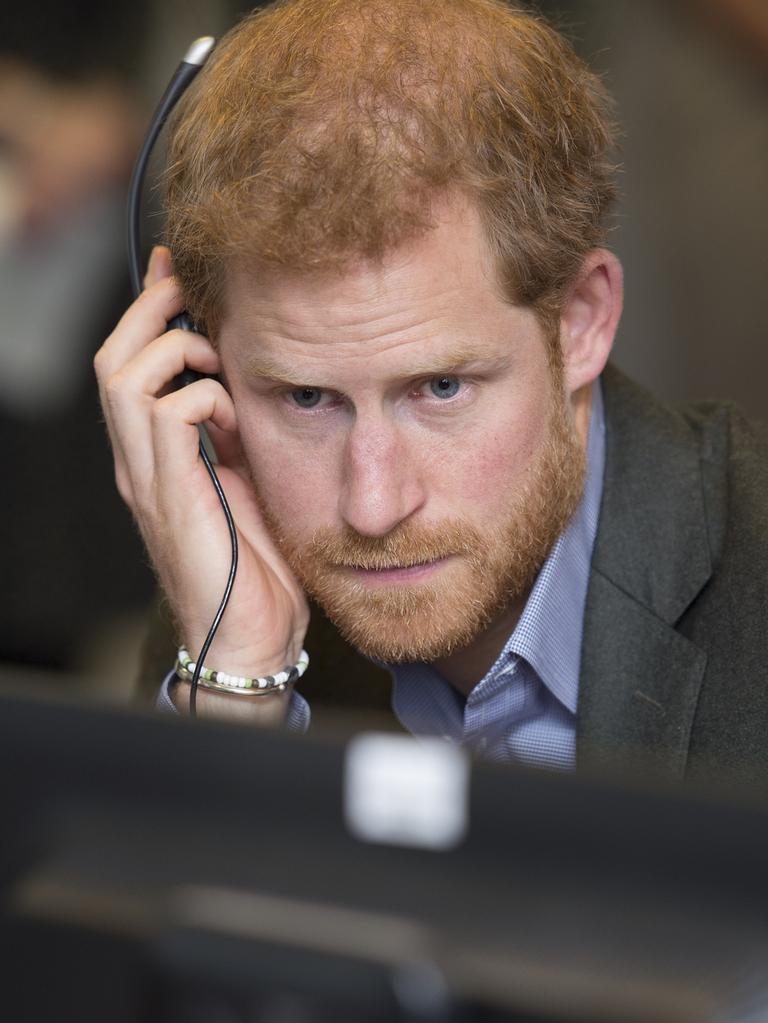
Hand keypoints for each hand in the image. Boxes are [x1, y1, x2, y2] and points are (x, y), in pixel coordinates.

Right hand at [94, 247, 309, 718]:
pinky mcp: (169, 496)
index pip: (131, 367)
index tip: (178, 272)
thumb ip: (232, 435)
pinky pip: (168, 415)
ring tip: (214, 357)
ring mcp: (147, 479)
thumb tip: (246, 384)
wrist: (250, 635)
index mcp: (155, 457)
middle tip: (190, 290)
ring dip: (173, 349)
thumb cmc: (254, 564)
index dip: (149, 313)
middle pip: (114, 359)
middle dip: (151, 312)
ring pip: (125, 378)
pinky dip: (201, 396)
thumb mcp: (245, 481)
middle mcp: (138, 463)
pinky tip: (231, 416)